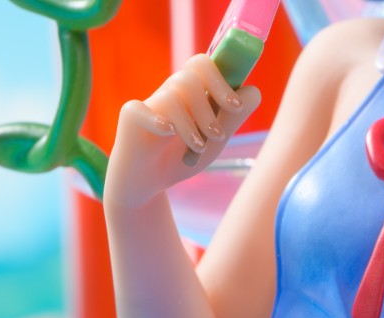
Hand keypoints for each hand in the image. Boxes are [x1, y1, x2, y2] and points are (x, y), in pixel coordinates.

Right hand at [105, 53, 260, 210]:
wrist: (148, 185)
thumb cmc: (180, 158)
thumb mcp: (213, 141)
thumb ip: (232, 118)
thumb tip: (253, 92)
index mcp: (190, 93)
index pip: (203, 65)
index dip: (222, 80)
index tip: (236, 107)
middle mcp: (169, 93)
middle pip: (189, 76)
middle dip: (209, 106)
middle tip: (218, 135)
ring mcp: (149, 105)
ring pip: (172, 96)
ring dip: (191, 124)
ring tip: (198, 148)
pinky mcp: (130, 120)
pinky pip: (139, 110)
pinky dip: (157, 120)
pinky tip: (169, 134)